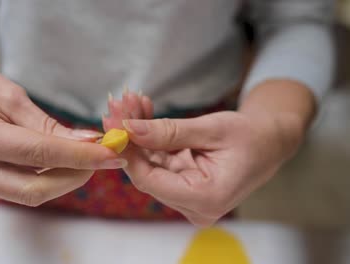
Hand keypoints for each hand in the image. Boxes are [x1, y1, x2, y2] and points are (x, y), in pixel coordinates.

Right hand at [0, 45, 125, 205]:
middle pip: (33, 189)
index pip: (37, 155)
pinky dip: (47, 179)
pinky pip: (19, 189)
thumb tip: (90, 144)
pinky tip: (65, 163)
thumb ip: (49, 127)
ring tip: (88, 159)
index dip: (80, 156)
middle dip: (75, 176)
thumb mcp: (13, 96)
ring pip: (28, 195)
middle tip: (103, 158)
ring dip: (64, 179)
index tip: (111, 153)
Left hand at [104, 83, 312, 225]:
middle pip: (146, 172)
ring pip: (150, 165)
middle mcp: (194, 206)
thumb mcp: (212, 129)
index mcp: (206, 198)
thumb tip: (129, 128)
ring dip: (139, 134)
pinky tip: (143, 112)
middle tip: (117, 105)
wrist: (270, 142)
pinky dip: (150, 138)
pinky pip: (159, 162)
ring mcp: (188, 199)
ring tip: (130, 102)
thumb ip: (169, 132)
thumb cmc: (250, 136)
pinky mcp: (184, 187)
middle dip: (130, 137)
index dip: (127, 151)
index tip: (113, 122)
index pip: (150, 180)